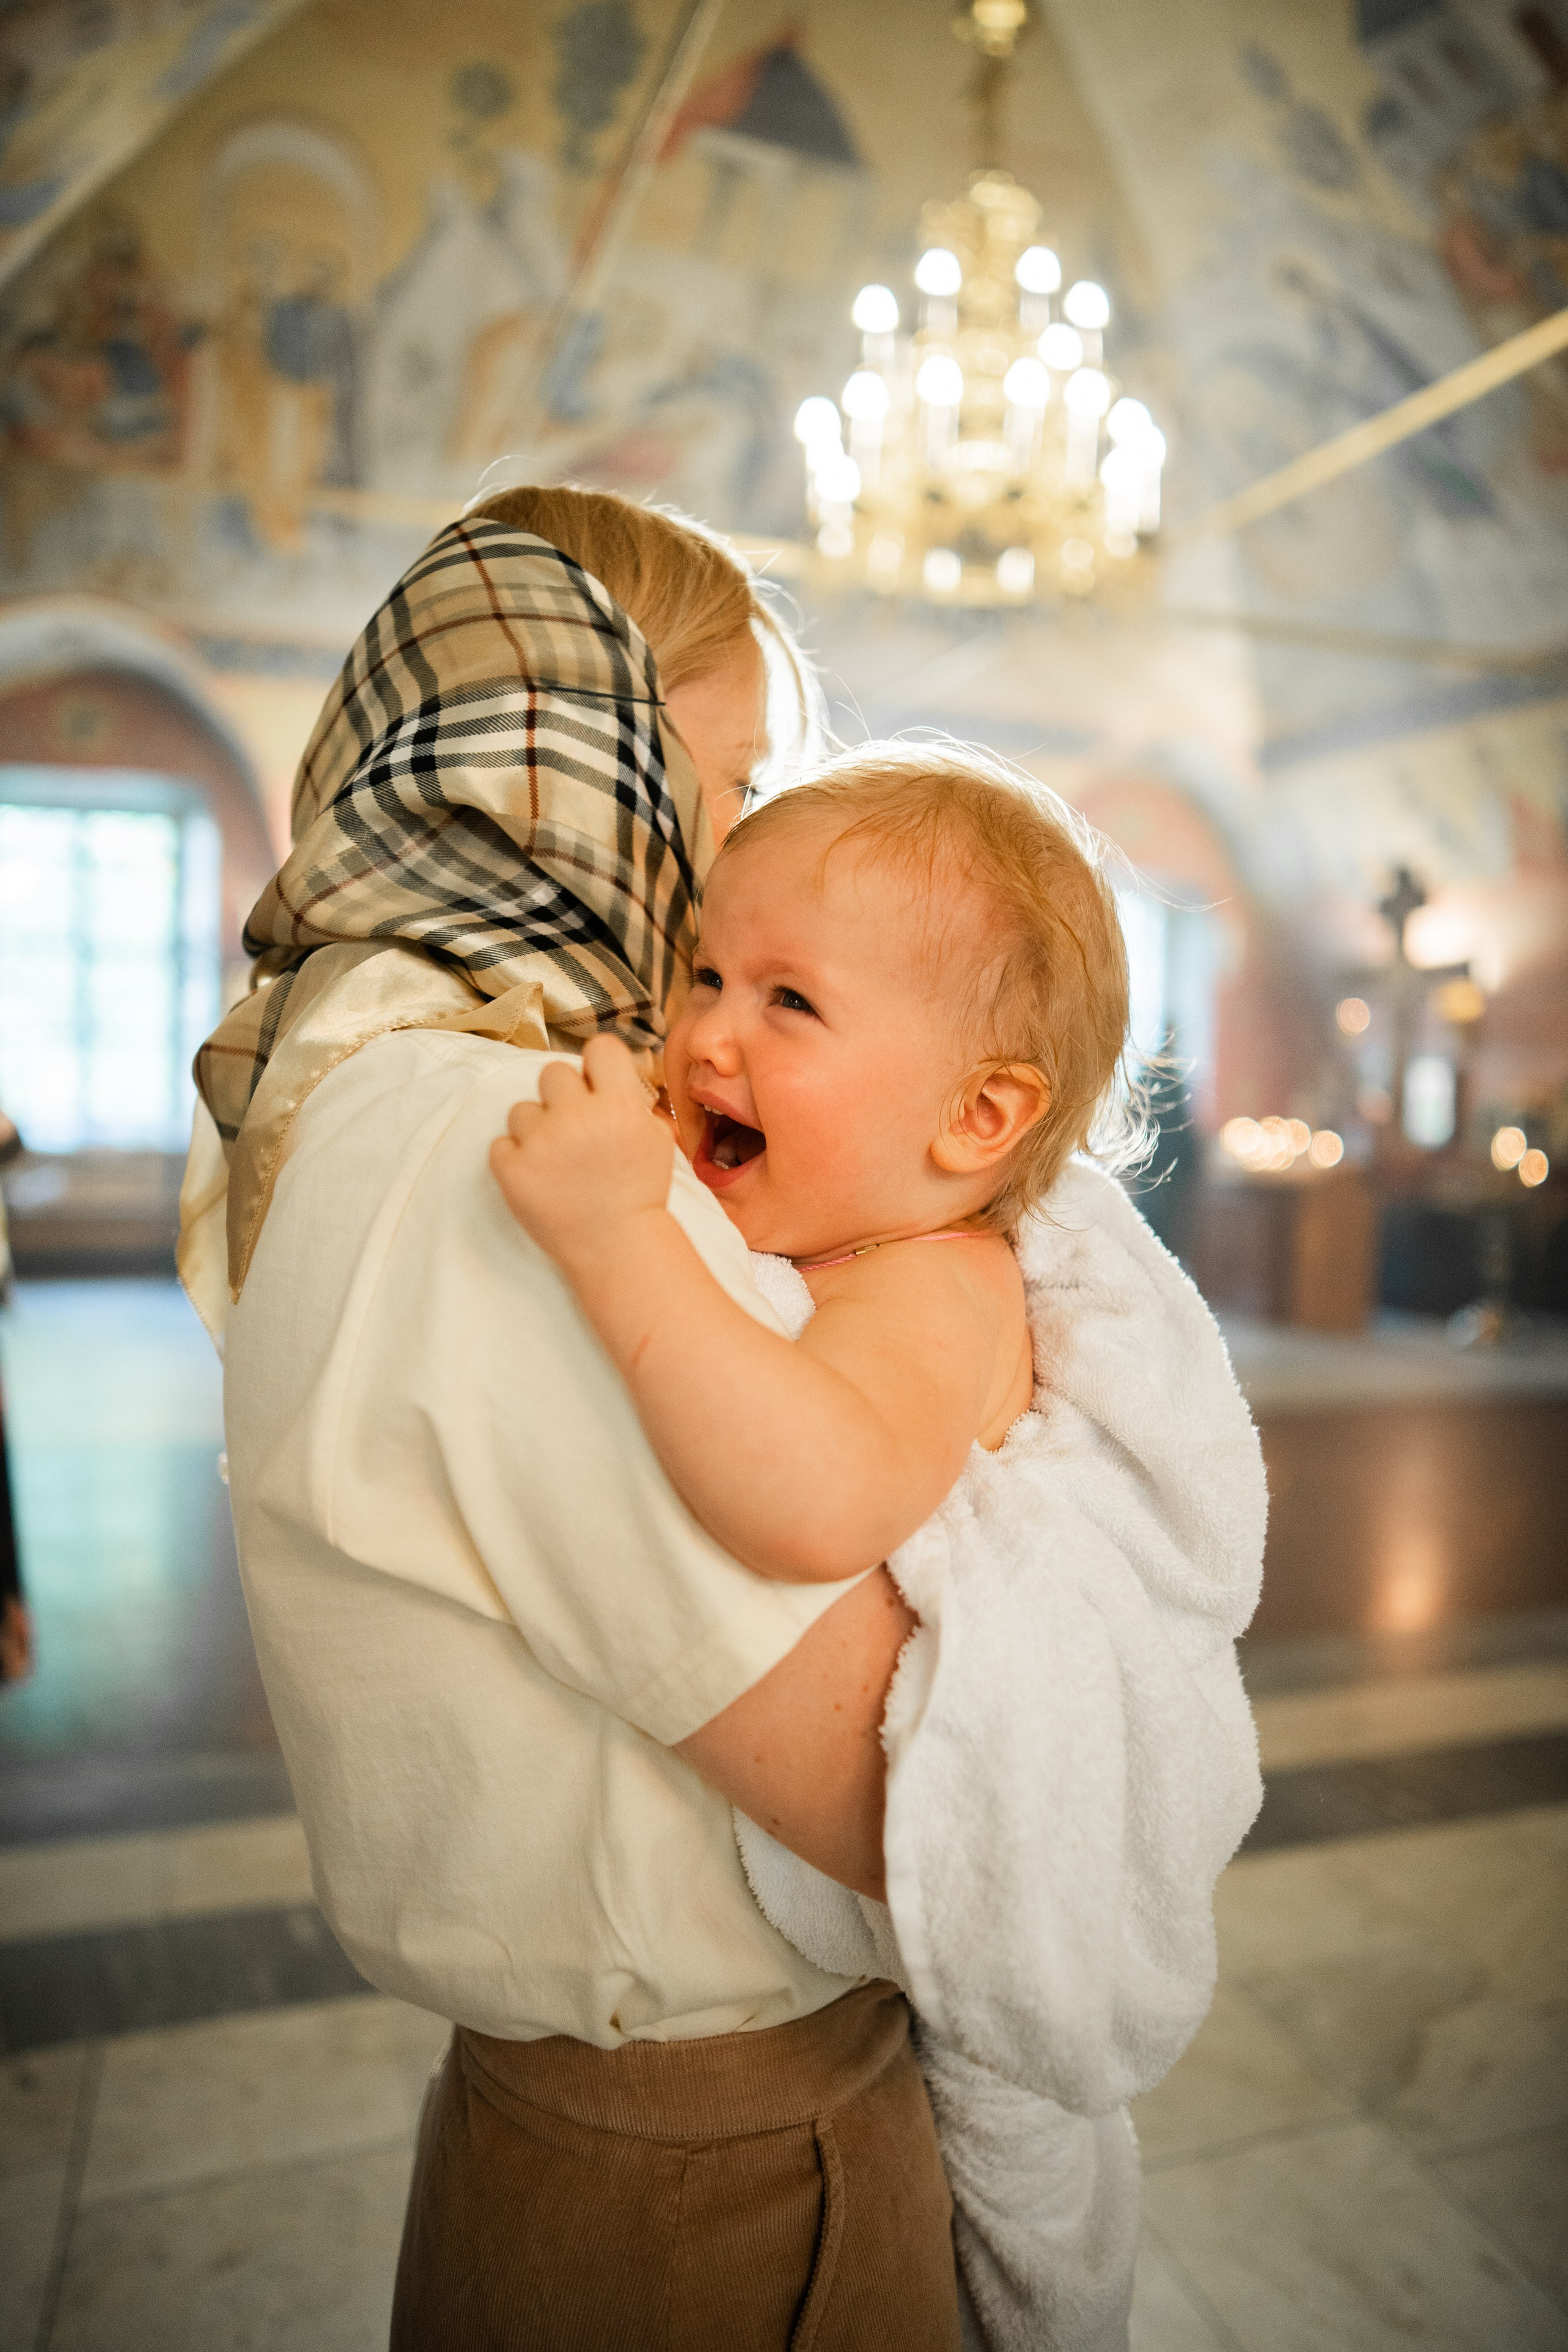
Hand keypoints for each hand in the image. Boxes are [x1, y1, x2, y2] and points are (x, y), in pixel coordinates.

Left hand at [490, 1035, 674, 1273]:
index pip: (599, 1048)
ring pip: (521, 1109)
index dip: (597, 1065)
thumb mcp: (656, 1141)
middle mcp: (579, 1117)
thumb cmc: (638, 1193)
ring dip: (534, 1129)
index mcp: (619, 1106)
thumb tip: (613, 1076)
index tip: (596, 1084)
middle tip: (573, 1128)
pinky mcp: (512, 1169)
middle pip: (553, 1072)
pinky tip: (540, 1178)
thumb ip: (632, 1102)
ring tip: (556, 1160)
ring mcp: (541, 1143)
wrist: (616, 1247)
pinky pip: (501, 1143)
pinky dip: (515, 1159)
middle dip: (561, 1097)